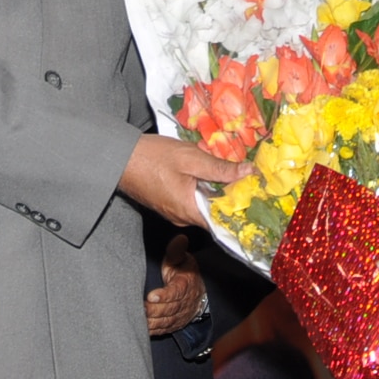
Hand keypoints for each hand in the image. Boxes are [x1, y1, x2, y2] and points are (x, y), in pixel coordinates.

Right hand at [120, 135, 244, 227]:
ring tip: (233, 173)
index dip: (242, 210)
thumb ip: (220, 168)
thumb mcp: (191, 158)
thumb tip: (248, 173)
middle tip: (250, 179)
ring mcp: (175, 212)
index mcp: (190, 210)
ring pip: (204, 205)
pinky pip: (192, 200)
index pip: (223, 221)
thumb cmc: (152, 157)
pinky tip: (209, 173)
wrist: (119, 157)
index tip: (259, 198)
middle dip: (232, 196)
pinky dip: (203, 189)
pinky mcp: (169, 203)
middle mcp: (183, 217)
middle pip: (215, 213)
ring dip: (217, 191)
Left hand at [145, 233, 205, 335]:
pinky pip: (162, 330)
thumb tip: (180, 238)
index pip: (175, 292)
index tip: (151, 296)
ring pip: (165, 321)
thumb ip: (177, 251)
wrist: (198, 294)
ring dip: (151, 322)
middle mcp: (183, 303)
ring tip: (137, 318)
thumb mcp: (183, 259)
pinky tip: (140, 328)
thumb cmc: (185, 273)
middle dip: (153, 310)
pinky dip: (152, 330)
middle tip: (139, 308)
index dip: (164, 295)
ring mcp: (179, 316)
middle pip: (168, 309)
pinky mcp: (173, 324)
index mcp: (185, 285)